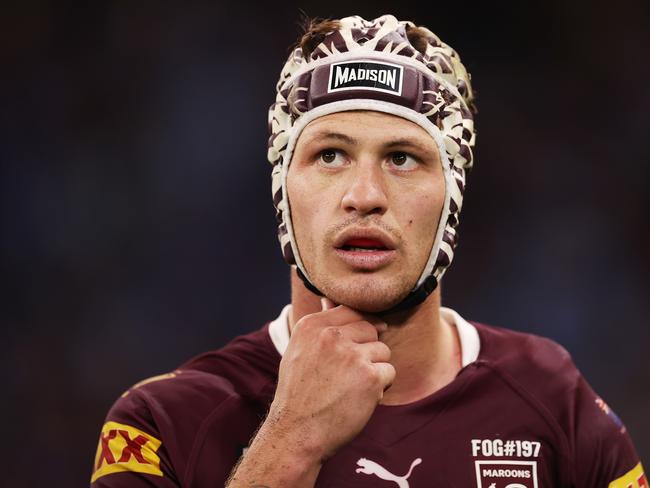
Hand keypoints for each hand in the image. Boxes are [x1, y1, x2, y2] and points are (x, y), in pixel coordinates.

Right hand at [266, 298, 394, 461]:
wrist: (297, 432)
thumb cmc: (299, 394)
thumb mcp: (299, 350)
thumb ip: (320, 327)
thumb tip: (330, 299)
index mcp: (312, 326)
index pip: (351, 310)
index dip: (360, 326)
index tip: (359, 342)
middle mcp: (331, 336)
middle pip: (370, 328)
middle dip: (368, 349)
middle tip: (351, 373)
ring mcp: (352, 355)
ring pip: (382, 350)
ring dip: (375, 369)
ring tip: (353, 387)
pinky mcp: (370, 376)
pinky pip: (389, 372)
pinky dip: (380, 387)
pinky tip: (360, 399)